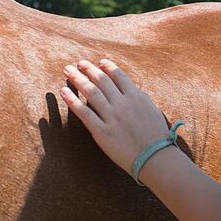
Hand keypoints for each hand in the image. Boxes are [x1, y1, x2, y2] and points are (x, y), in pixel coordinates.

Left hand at [59, 59, 170, 174]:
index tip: (100, 62)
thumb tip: (129, 90)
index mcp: (136, 96)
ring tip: (68, 71)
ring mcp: (111, 117)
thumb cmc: (157, 137)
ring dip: (78, 79)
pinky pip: (84, 113)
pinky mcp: (102, 132)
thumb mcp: (152, 110)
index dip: (108, 67)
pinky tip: (63, 91)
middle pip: (102, 81)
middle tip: (79, 63)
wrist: (156, 158)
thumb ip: (139, 98)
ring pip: (91, 92)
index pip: (118, 75)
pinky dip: (72, 100)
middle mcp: (122, 103)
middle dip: (89, 69)